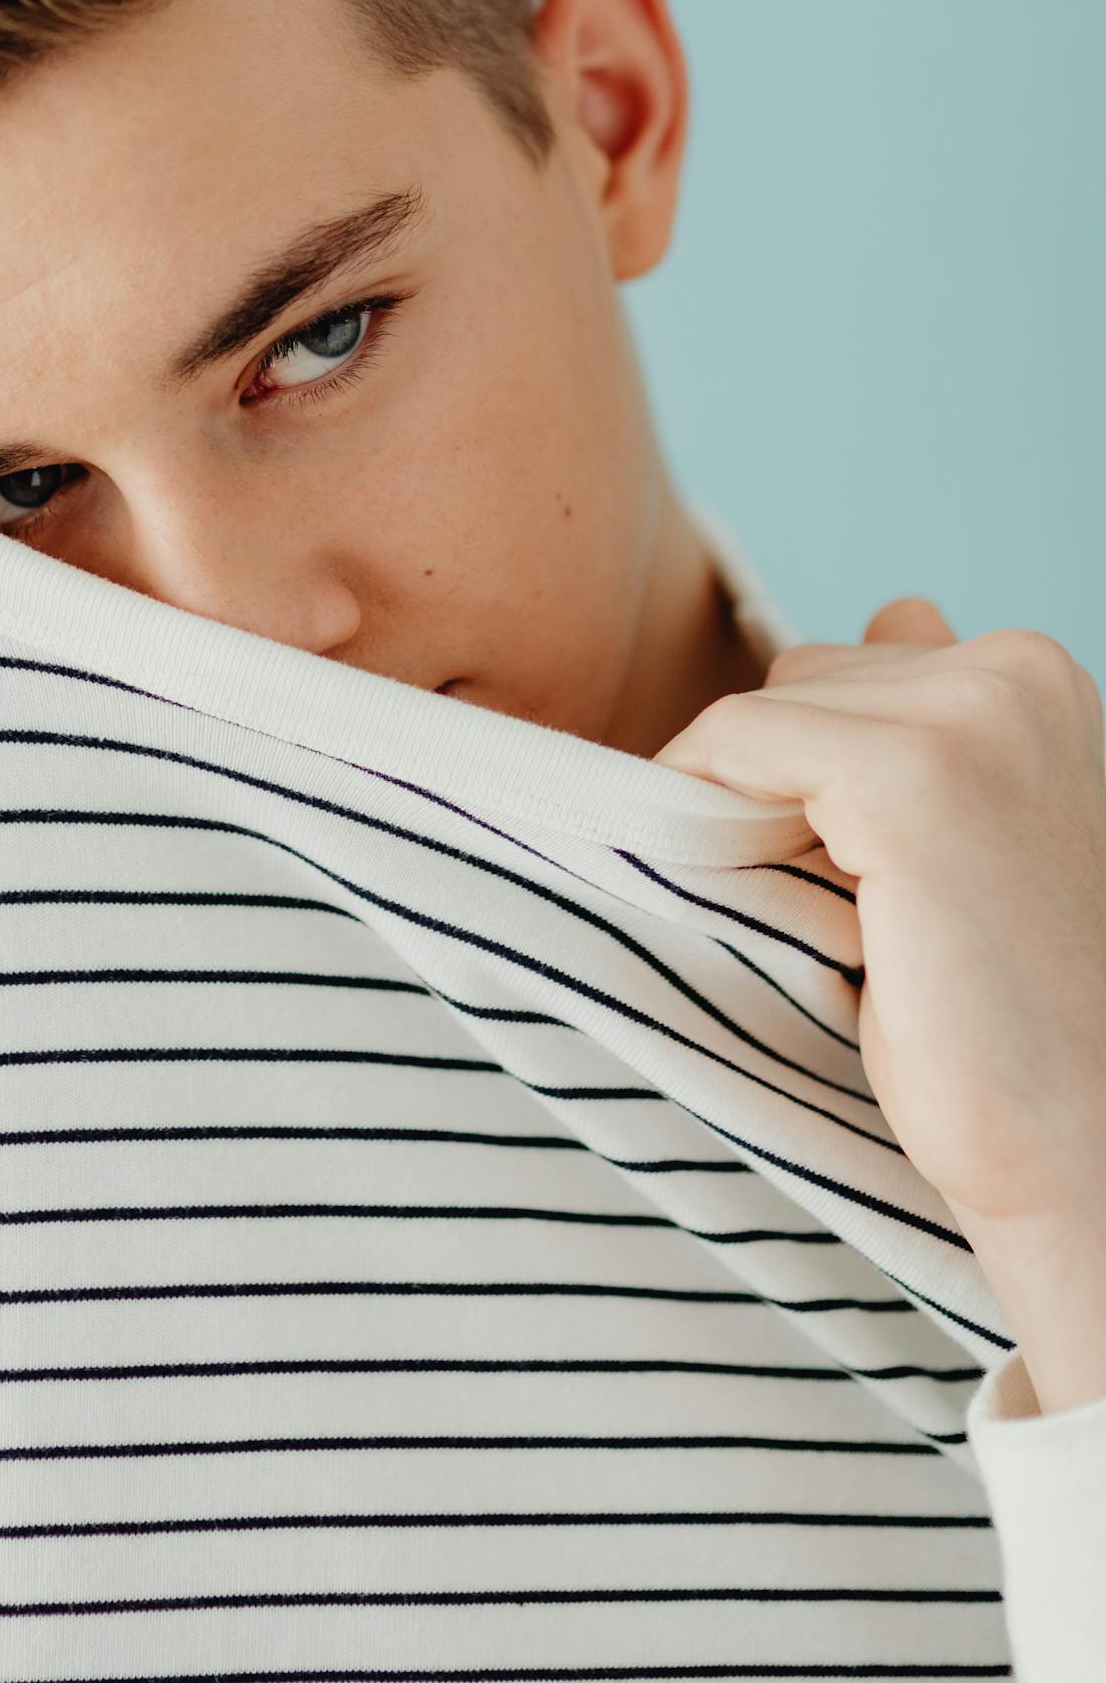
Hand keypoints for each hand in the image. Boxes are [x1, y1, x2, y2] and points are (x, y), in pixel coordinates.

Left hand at [649, 599, 1105, 1239]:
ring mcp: (968, 713)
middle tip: (837, 914)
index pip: (850, 666)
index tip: (832, 874)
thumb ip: (928, 718)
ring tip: (828, 922)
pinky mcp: (909, 773)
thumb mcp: (974, 830)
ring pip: (755, 715)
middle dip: (780, 789)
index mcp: (1032, 674)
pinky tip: (750, 900)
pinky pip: (727, 743)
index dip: (810, 774)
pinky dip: (698, 812)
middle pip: (797, 681)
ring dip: (745, 811)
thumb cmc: (1011, 1013)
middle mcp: (1013, 670)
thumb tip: (889, 615)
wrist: (1076, 1151)